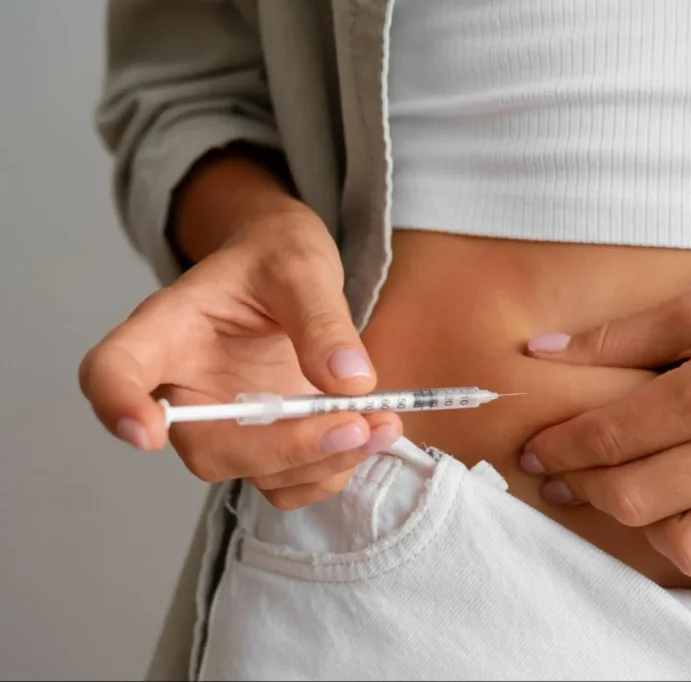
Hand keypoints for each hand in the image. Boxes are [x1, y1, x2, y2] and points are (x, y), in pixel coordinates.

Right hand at [80, 207, 400, 509]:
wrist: (288, 270)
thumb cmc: (276, 256)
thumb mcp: (300, 266)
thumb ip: (321, 318)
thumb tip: (351, 382)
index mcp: (166, 329)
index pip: (112, 371)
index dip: (117, 406)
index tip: (146, 433)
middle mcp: (185, 388)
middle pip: (205, 446)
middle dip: (284, 448)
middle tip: (355, 425)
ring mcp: (224, 423)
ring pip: (254, 473)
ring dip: (322, 464)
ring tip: (384, 426)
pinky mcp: (263, 442)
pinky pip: (286, 481)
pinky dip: (330, 471)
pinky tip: (370, 435)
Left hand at [521, 245, 690, 600]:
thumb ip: (620, 335)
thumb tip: (545, 352)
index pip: (613, 436)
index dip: (561, 447)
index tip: (536, 451)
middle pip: (637, 497)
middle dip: (582, 488)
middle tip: (561, 475)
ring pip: (688, 549)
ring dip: (642, 530)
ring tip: (632, 497)